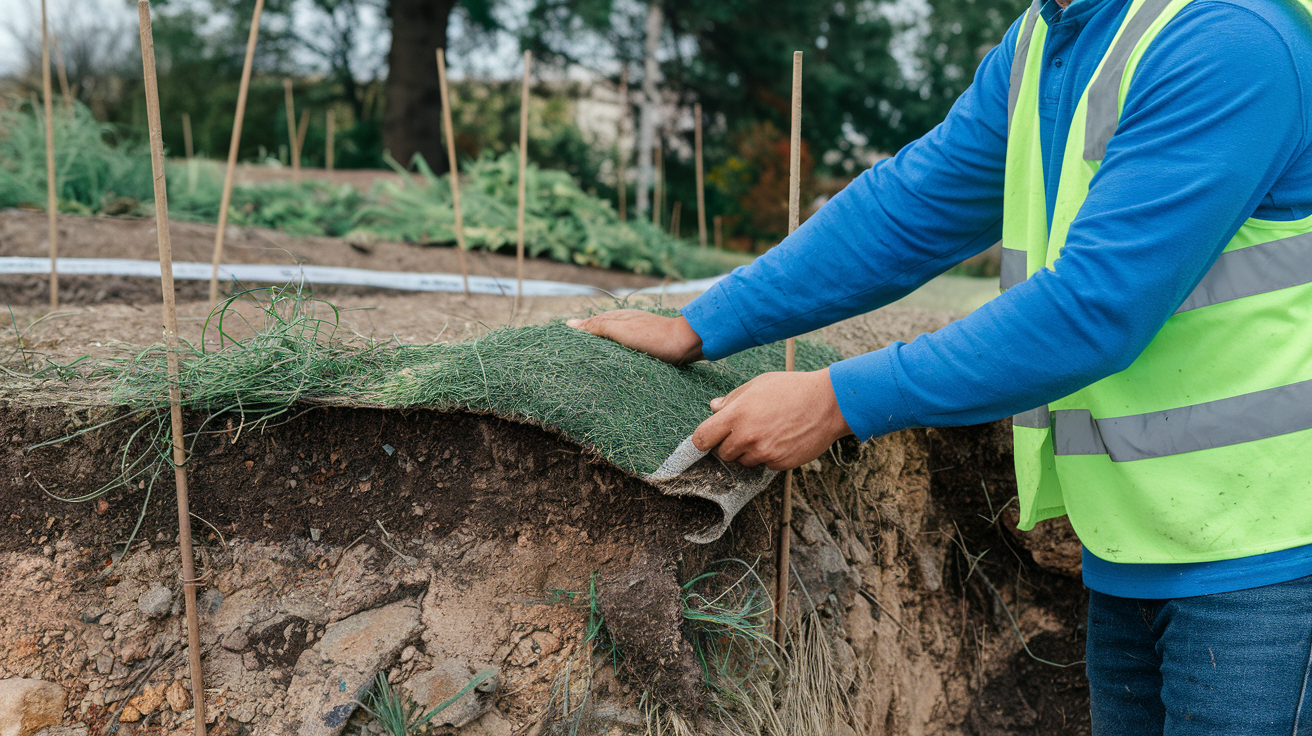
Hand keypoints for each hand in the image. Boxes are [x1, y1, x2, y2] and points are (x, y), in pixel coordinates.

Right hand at [566, 310, 703, 364]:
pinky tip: (610, 365)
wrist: (686, 343)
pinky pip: (621, 350)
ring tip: (585, 365)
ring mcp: (635, 334)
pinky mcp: (645, 346)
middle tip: (567, 359)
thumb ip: (597, 326)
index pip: (587, 325)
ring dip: (598, 351)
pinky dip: (612, 356)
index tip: (558, 345)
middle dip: (584, 344)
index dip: (574, 334)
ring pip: (610, 342)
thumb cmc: (653, 337)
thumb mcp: (620, 330)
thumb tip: (570, 324)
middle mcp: (624, 324)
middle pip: (598, 333)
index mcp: (615, 318)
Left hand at [693, 367, 852, 470]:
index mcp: (737, 415)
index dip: (703, 439)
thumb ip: (732, 399)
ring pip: (743, 461)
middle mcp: (747, 437)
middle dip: (729, 444)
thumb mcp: (758, 384)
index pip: (702, 438)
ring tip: (767, 432)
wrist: (828, 403)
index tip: (708, 437)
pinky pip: (764, 464)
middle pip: (722, 453)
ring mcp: (764, 452)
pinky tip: (781, 439)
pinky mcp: (779, 463)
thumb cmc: (792, 389)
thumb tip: (714, 407)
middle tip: (746, 430)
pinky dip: (768, 456)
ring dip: (749, 451)